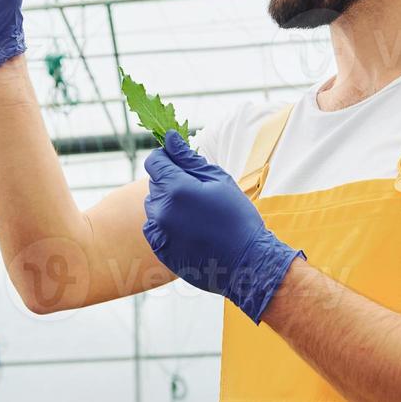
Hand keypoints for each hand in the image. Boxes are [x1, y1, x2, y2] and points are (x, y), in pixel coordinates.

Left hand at [142, 130, 305, 322]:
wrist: (246, 262)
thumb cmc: (237, 217)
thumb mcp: (218, 180)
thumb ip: (189, 159)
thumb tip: (170, 138)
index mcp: (176, 189)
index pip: (155, 161)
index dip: (167, 157)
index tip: (180, 163)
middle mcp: (161, 210)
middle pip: (154, 183)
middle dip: (171, 181)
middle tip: (198, 192)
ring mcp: (158, 231)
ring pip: (154, 205)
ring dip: (168, 203)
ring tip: (195, 213)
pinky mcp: (160, 248)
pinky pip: (154, 227)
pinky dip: (166, 224)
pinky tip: (189, 229)